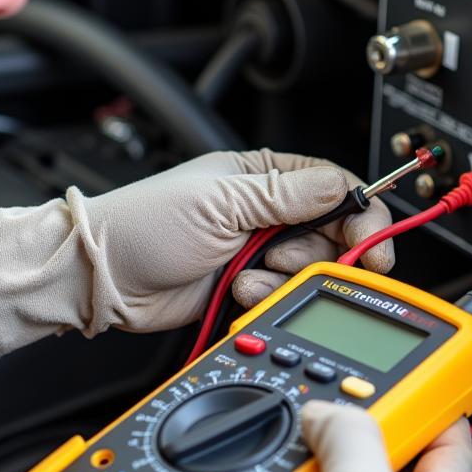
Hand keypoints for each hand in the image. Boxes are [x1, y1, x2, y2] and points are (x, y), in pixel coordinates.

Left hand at [0, 149, 393, 369]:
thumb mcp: (221, 201)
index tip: (369, 242)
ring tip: (251, 271)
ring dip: (288, 275)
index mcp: (263, 176)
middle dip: (323, 251)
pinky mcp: (247, 285)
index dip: (360, 214)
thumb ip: (287, 195)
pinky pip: (283, 294)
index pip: (334, 188)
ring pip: (310, 268)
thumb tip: (342, 188)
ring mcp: (257, 250)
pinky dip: (268, 295)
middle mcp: (266, 211)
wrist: (102, 279)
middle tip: (294, 258)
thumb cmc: (143, 225)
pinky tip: (240, 288)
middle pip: (332, 232)